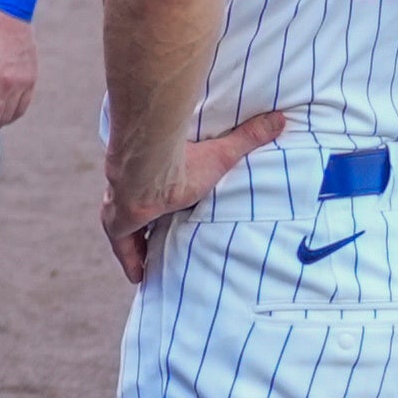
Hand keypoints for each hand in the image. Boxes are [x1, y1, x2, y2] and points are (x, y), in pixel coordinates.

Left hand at [101, 108, 287, 281]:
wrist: (148, 167)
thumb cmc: (183, 160)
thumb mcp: (221, 153)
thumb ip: (247, 137)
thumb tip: (280, 119)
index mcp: (155, 177)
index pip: (157, 194)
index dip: (159, 205)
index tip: (163, 213)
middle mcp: (132, 192)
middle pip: (136, 216)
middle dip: (142, 231)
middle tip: (152, 248)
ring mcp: (120, 208)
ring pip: (125, 233)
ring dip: (134, 249)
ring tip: (145, 268)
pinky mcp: (117, 224)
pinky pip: (123, 249)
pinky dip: (130, 262)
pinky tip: (138, 278)